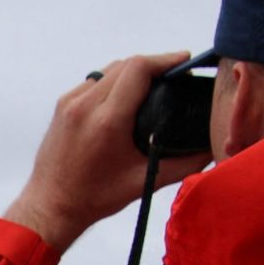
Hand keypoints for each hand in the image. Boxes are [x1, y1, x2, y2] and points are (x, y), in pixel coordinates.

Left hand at [2, 52, 212, 251]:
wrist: (51, 205)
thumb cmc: (94, 198)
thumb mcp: (144, 182)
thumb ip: (184, 164)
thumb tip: (211, 149)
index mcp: (107, 121)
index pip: (139, 69)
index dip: (165, 59)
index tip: (184, 60)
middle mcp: (85, 105)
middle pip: (126, 64)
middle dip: (154, 64)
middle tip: (175, 75)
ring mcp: (70, 102)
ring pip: (109, 69)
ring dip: (133, 70)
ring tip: (154, 82)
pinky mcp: (62, 105)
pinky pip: (93, 80)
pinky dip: (113, 81)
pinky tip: (126, 95)